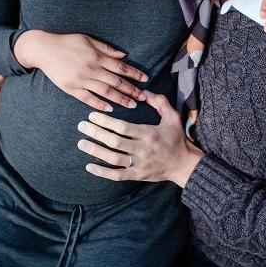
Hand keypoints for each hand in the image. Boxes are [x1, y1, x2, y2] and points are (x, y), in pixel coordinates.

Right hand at [13, 29, 148, 109]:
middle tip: (143, 97)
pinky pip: (89, 99)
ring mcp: (81, 80)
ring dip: (120, 99)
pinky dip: (100, 104)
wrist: (44, 50)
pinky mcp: (72, 89)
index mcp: (96, 56)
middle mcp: (91, 69)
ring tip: (132, 105)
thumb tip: (124, 56)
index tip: (145, 80)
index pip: (120, 67)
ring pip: (105, 92)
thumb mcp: (88, 39)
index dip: (134, 74)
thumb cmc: (67, 42)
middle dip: (131, 90)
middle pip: (116, 82)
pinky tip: (110, 109)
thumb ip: (106, 48)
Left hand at [77, 92, 200, 186]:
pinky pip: (117, 175)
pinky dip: (103, 172)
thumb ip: (159, 102)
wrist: (184, 165)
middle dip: (96, 133)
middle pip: (115, 141)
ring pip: (113, 158)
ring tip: (81, 143)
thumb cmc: (176, 139)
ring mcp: (139, 164)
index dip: (106, 121)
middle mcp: (142, 149)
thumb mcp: (172, 116)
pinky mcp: (137, 175)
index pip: (123, 127)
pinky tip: (89, 166)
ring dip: (96, 151)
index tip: (92, 115)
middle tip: (81, 126)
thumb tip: (144, 91)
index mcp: (149, 133)